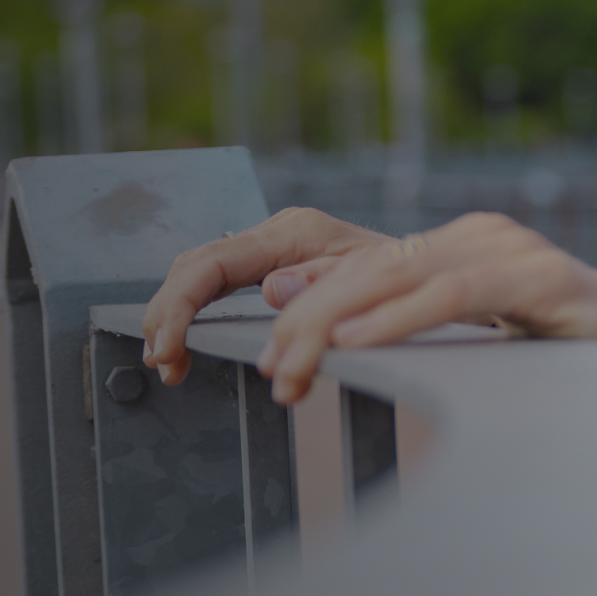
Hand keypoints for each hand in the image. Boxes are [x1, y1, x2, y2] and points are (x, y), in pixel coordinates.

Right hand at [141, 207, 392, 386]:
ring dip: (176, 315)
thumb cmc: (408, 281)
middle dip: (169, 313)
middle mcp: (277, 233)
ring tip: (170, 361)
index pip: (213, 263)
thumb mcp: (373, 286)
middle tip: (163, 362)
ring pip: (201, 273)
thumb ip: (323, 285)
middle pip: (197, 265)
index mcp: (293, 232)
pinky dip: (196, 312)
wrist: (433, 274)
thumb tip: (272, 291)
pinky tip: (187, 341)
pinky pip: (219, 282)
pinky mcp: (274, 264)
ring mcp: (273, 247)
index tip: (170, 347)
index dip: (180, 305)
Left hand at [248, 211, 596, 405]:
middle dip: (307, 317)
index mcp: (468, 245)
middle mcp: (487, 235)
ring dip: (335, 322)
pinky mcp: (545, 280)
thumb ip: (415, 323)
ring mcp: (517, 251)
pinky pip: (454, 294)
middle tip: (268, 368)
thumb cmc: (578, 366)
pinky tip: (354, 343)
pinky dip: (397, 318)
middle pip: (372, 268)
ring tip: (292, 363)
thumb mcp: (484, 343)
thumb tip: (319, 320)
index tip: (264, 351)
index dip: (307, 304)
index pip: (366, 267)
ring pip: (401, 277)